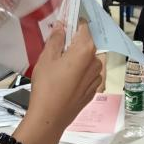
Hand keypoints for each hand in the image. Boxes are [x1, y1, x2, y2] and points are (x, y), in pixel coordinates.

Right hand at [25, 22, 100, 143]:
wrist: (49, 119)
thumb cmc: (47, 86)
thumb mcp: (47, 57)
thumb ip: (56, 38)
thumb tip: (62, 25)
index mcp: (86, 49)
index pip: (83, 26)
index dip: (71, 23)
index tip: (60, 27)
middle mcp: (96, 61)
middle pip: (85, 43)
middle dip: (72, 42)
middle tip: (55, 49)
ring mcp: (96, 77)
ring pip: (87, 59)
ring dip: (76, 58)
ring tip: (58, 67)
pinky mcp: (93, 90)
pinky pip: (87, 74)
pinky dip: (78, 72)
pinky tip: (64, 80)